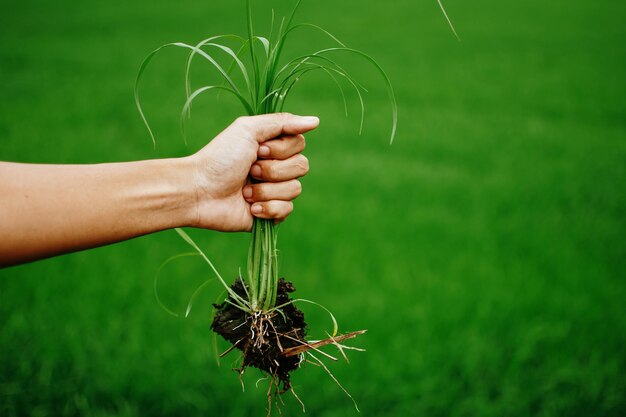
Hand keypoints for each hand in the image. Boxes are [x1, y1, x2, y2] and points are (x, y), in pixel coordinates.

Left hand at [186, 113, 318, 231]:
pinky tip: (250, 208)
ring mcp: (273, 191)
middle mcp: (275, 168)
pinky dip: (268, 208)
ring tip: (245, 191)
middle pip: (302, 167)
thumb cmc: (220, 159)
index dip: (281, 150)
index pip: (299, 145)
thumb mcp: (248, 130)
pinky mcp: (270, 214)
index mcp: (272, 147)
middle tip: (249, 170)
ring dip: (266, 190)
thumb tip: (316, 120)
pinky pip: (287, 210)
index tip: (259, 150)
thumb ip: (283, 123)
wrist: (200, 191)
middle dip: (273, 170)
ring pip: (295, 190)